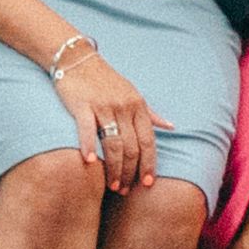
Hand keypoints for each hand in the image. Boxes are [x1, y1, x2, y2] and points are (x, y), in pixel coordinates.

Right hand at [46, 31, 160, 191]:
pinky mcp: (82, 105)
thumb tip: (171, 126)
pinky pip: (87, 129)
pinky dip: (89, 147)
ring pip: (113, 144)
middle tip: (125, 191)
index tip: (147, 184)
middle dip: (130, 173)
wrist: (77, 58)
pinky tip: (90, 163)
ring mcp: (103, 106)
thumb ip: (150, 113)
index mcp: (138, 106)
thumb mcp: (133, 93)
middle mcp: (124, 107)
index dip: (149, 164)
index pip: (148, 141)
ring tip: (112, 186)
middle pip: (132, 148)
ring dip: (114, 168)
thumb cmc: (106, 80)